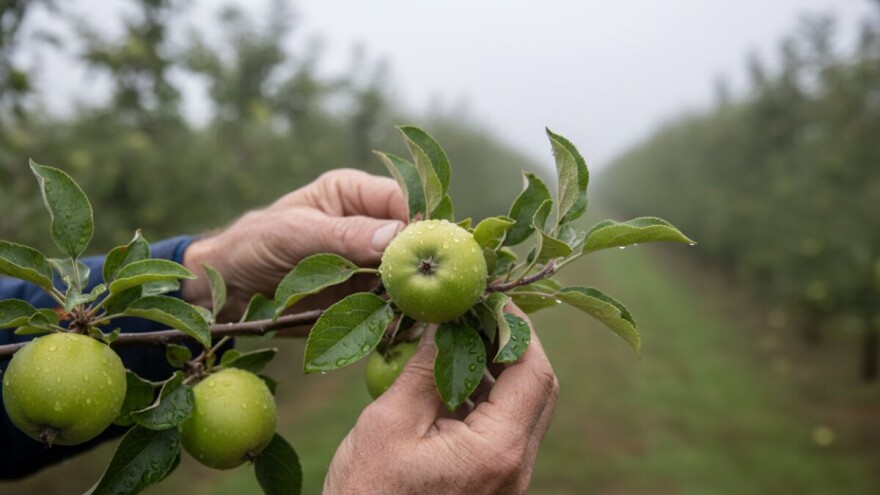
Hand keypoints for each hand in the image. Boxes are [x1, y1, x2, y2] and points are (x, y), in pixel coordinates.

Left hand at [181, 169, 406, 319]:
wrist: (229, 291)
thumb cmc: (254, 245)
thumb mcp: (294, 235)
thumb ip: (344, 235)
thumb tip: (397, 236)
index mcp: (354, 194)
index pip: (401, 200)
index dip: (420, 221)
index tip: (428, 248)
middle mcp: (370, 225)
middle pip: (414, 239)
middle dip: (425, 261)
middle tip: (437, 285)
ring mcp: (371, 264)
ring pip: (409, 275)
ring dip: (417, 294)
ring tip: (427, 313)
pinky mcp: (366, 297)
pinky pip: (393, 306)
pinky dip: (402, 318)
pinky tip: (411, 331)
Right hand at [323, 306, 558, 494]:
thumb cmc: (369, 493)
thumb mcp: (390, 423)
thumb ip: (425, 368)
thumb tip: (444, 319)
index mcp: (498, 450)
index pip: (533, 372)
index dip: (518, 327)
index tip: (494, 297)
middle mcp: (515, 467)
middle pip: (537, 389)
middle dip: (511, 345)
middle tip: (478, 313)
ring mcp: (507, 479)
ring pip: (522, 409)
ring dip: (497, 370)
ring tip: (459, 338)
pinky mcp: (492, 484)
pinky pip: (503, 430)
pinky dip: (485, 398)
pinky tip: (451, 378)